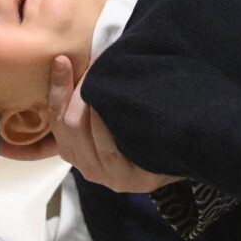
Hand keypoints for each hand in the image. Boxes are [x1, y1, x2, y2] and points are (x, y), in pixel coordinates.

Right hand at [0, 57, 180, 194]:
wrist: (185, 155)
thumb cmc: (141, 133)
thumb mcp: (108, 122)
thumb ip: (88, 106)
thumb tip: (67, 62)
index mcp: (75, 152)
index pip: (55, 119)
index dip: (56, 88)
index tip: (61, 60)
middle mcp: (87, 167)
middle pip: (67, 124)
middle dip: (76, 90)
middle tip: (93, 63)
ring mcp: (107, 176)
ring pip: (84, 133)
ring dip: (91, 100)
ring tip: (103, 75)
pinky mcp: (129, 181)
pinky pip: (109, 148)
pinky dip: (105, 123)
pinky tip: (112, 104)